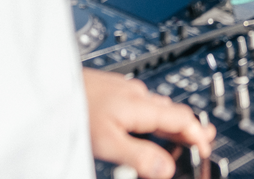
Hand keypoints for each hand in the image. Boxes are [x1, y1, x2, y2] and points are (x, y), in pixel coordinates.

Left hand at [84, 68, 214, 178]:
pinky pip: (140, 103)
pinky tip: (139, 123)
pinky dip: (150, 116)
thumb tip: (165, 168)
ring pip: (155, 106)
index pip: (182, 119)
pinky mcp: (111, 89)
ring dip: (168, 122)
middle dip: (187, 128)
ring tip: (174, 136)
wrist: (48, 85)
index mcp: (141, 105)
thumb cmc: (72, 110)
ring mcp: (122, 89)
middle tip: (199, 141)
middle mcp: (136, 93)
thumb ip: (140, 156)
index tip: (205, 149)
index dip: (198, 135)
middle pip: (172, 111)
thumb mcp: (107, 143)